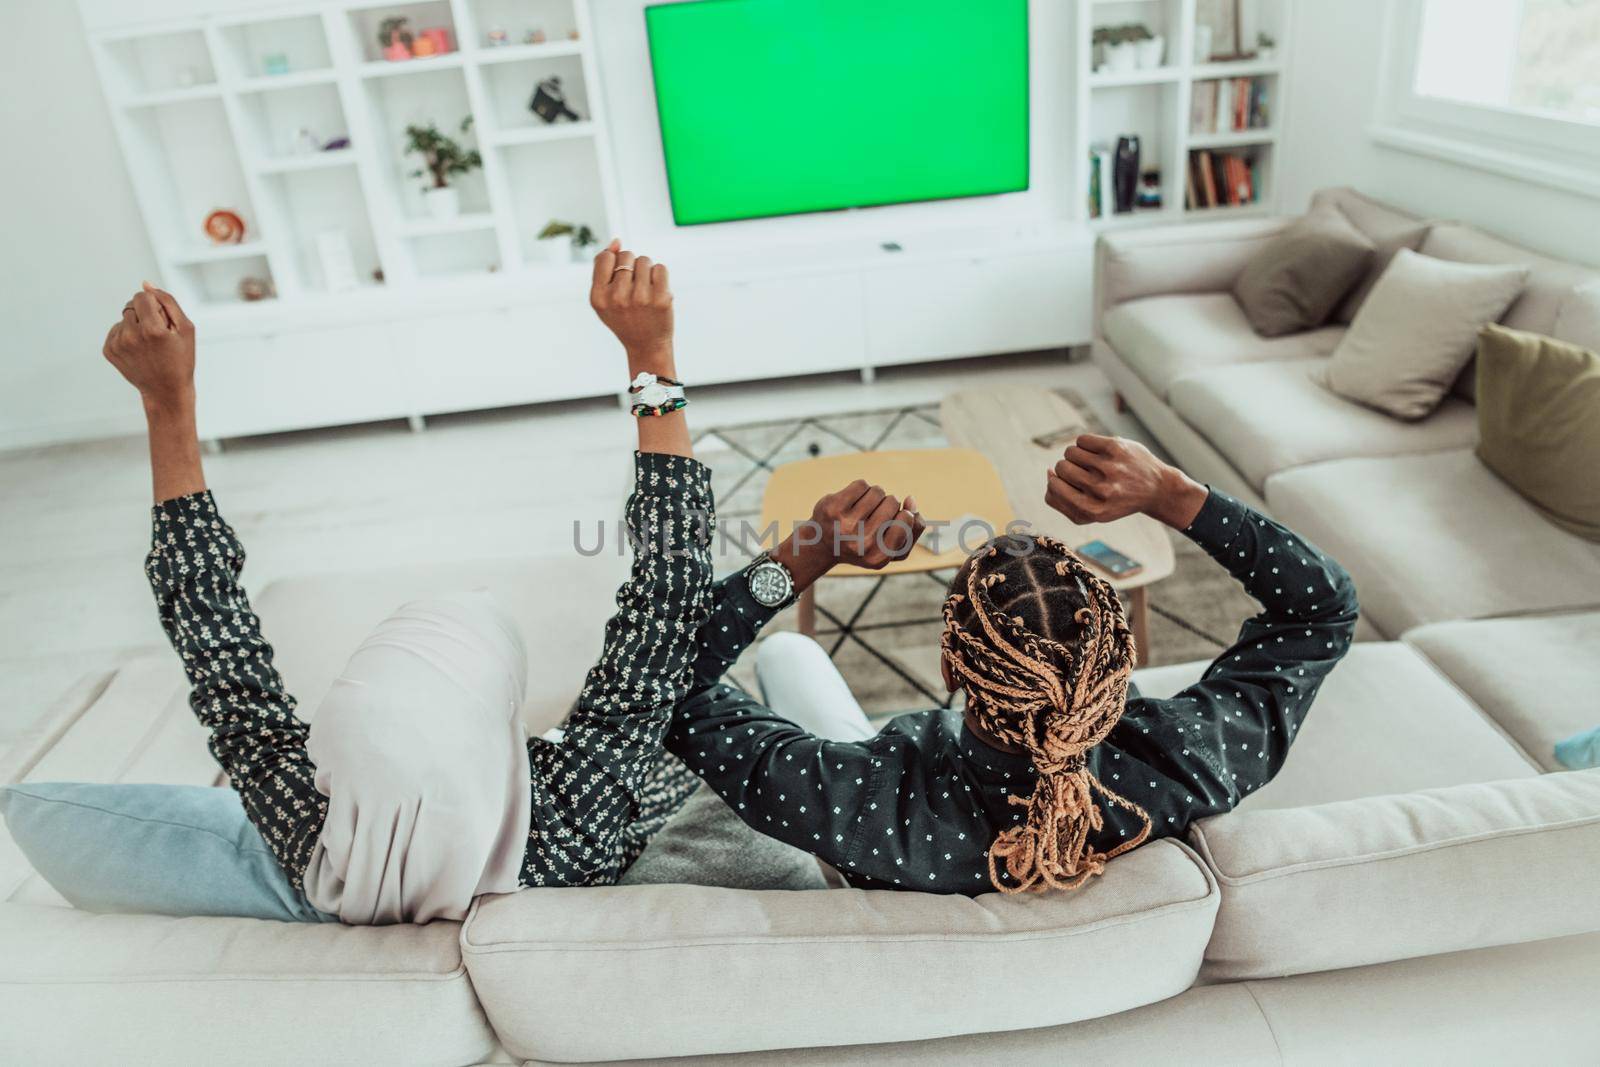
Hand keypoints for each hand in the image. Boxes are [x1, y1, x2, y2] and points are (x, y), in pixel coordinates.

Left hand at [103, 282, 195, 415]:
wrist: (166, 391)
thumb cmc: (181, 358)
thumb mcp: (186, 328)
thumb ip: (167, 301)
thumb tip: (145, 284)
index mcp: (152, 329)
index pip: (142, 296)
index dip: (155, 305)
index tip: (163, 320)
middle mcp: (131, 336)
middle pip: (131, 305)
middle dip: (144, 314)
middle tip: (157, 335)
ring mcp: (117, 345)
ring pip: (123, 318)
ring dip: (135, 325)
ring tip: (148, 345)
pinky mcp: (108, 351)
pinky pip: (115, 330)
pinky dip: (126, 336)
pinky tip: (138, 350)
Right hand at [589, 238, 673, 370]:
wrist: (646, 345)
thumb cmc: (623, 317)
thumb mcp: (604, 298)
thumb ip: (603, 269)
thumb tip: (616, 241)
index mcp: (598, 297)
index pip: (605, 257)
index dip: (614, 261)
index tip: (619, 277)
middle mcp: (618, 298)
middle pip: (626, 256)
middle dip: (631, 265)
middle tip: (633, 287)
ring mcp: (641, 298)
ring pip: (644, 260)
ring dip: (646, 270)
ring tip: (645, 290)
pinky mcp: (662, 299)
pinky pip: (660, 268)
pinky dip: (660, 276)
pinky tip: (656, 292)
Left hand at [811, 480, 926, 569]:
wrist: (824, 544)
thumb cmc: (865, 545)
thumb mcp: (894, 547)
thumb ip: (914, 528)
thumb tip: (911, 500)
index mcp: (879, 558)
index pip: (908, 520)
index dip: (904, 514)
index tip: (892, 521)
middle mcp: (862, 544)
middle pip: (893, 502)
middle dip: (888, 504)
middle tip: (873, 517)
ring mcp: (845, 525)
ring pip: (878, 491)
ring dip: (875, 496)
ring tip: (863, 509)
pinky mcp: (833, 508)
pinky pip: (862, 484)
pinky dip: (861, 489)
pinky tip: (852, 503)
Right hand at [1045, 433, 1207, 529]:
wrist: (1157, 488)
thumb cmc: (1117, 501)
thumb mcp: (1091, 512)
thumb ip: (1062, 500)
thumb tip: (1047, 472)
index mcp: (1092, 511)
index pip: (1052, 491)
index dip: (1055, 484)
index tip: (1067, 483)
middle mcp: (1100, 491)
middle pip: (1060, 469)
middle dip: (1066, 469)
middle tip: (1084, 472)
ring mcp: (1109, 468)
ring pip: (1070, 452)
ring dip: (1076, 456)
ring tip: (1092, 462)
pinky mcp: (1116, 448)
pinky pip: (1081, 439)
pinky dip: (1084, 444)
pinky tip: (1097, 452)